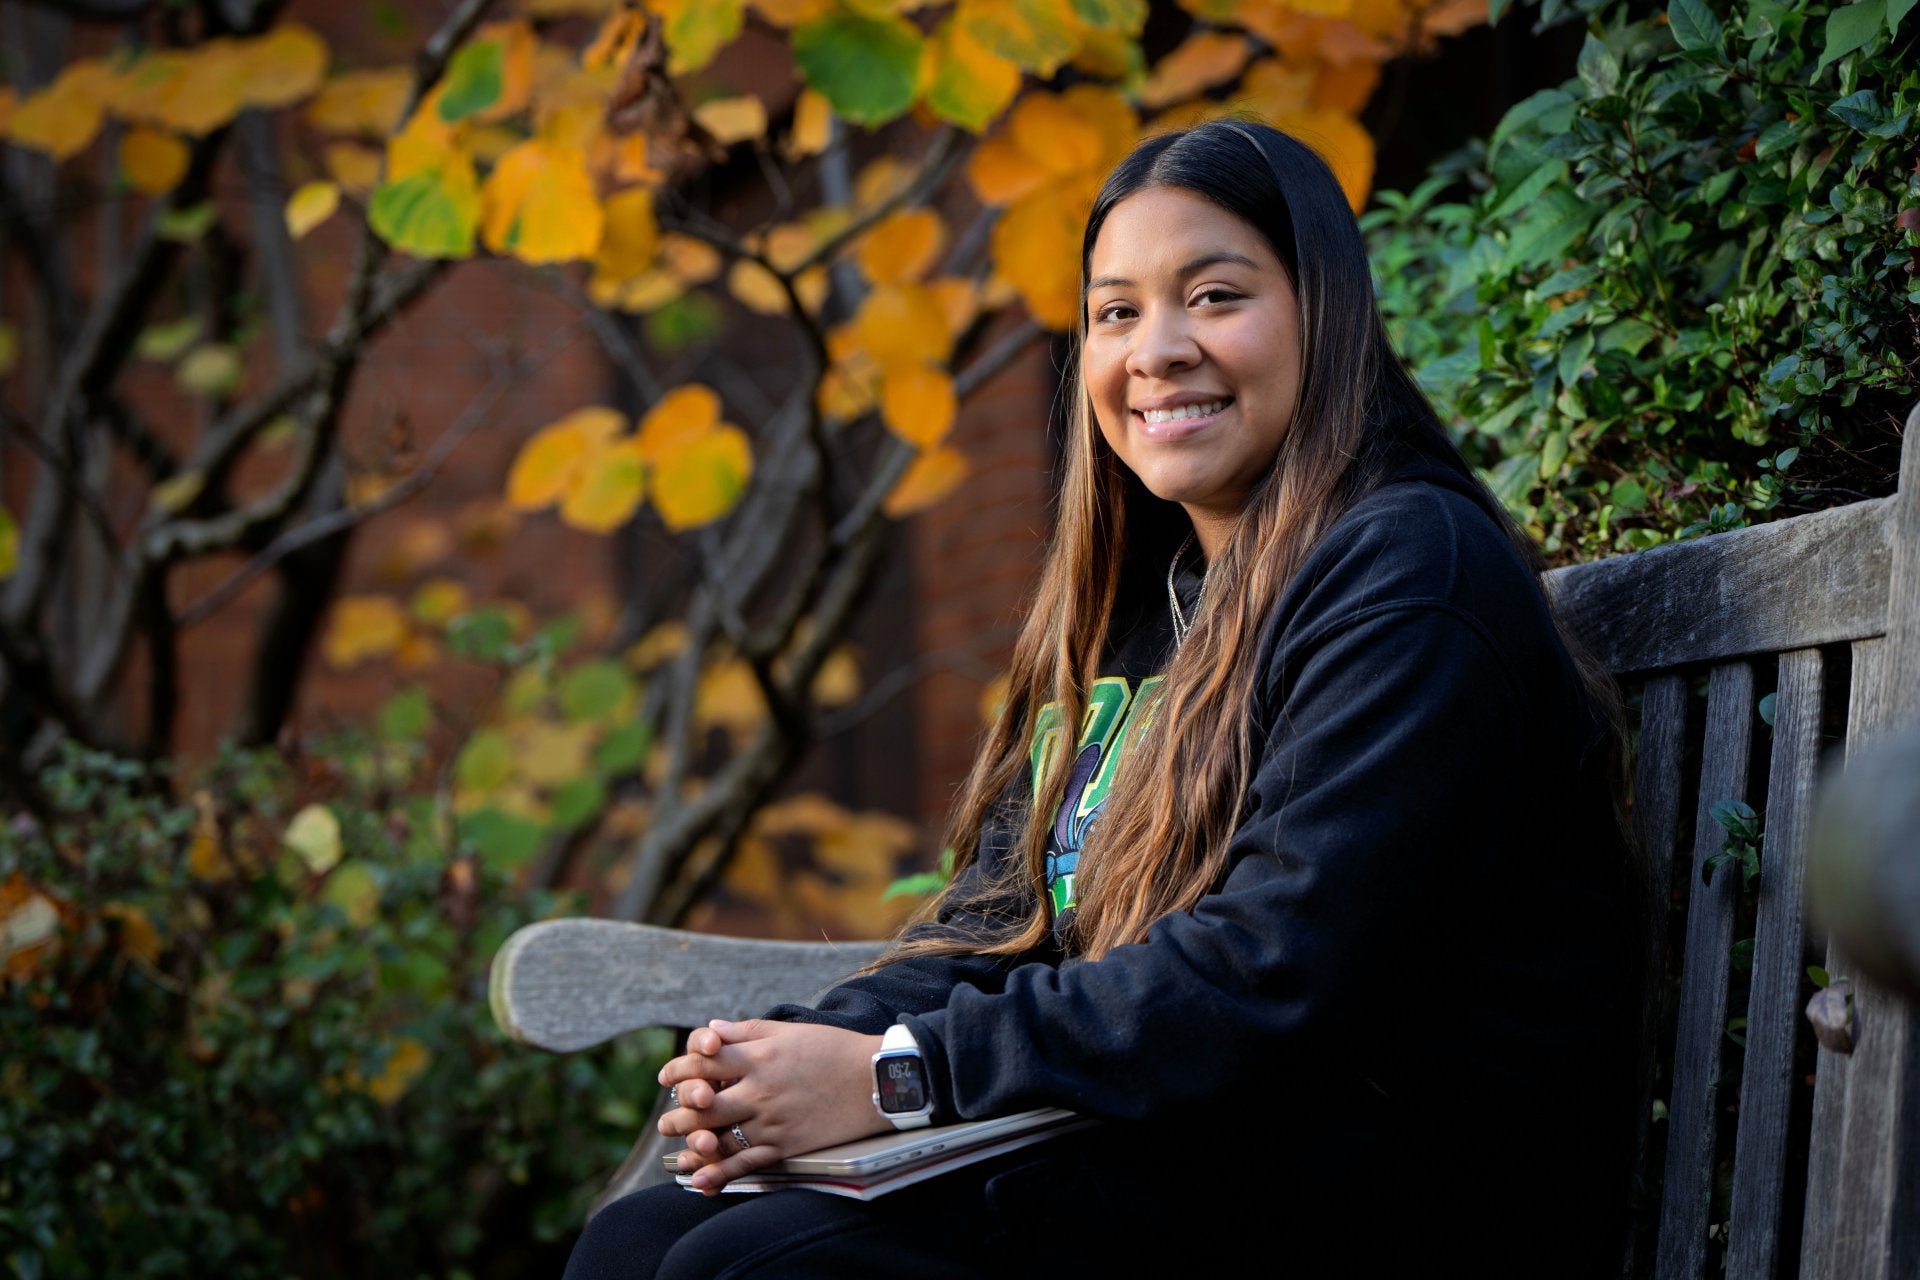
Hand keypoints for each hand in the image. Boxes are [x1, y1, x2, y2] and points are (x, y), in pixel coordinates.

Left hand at [657, 1020, 887, 1193]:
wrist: (876, 1081)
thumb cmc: (835, 1049)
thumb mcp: (790, 1030)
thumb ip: (747, 1031)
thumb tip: (712, 1030)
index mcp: (759, 1054)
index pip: (704, 1060)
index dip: (679, 1068)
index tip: (666, 1076)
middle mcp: (760, 1088)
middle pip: (703, 1101)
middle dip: (678, 1111)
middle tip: (665, 1122)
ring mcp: (771, 1119)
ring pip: (718, 1134)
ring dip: (691, 1141)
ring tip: (679, 1146)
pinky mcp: (785, 1144)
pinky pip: (745, 1163)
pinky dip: (719, 1174)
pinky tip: (700, 1180)